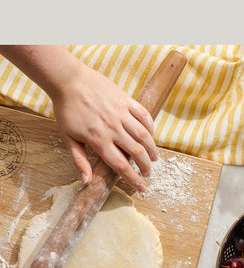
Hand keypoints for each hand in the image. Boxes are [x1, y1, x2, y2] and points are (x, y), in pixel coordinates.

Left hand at [51, 64, 158, 190]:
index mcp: (99, 140)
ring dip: (152, 149)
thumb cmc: (66, 109)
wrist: (68, 80)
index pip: (121, 165)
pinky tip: (151, 135)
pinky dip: (150, 126)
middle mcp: (113, 128)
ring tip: (154, 158)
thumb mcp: (68, 138)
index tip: (141, 187)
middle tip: (148, 173)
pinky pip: (143, 115)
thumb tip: (87, 182)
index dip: (133, 179)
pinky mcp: (125, 100)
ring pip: (144, 135)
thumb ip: (80, 161)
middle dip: (146, 166)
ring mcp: (121, 113)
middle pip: (137, 152)